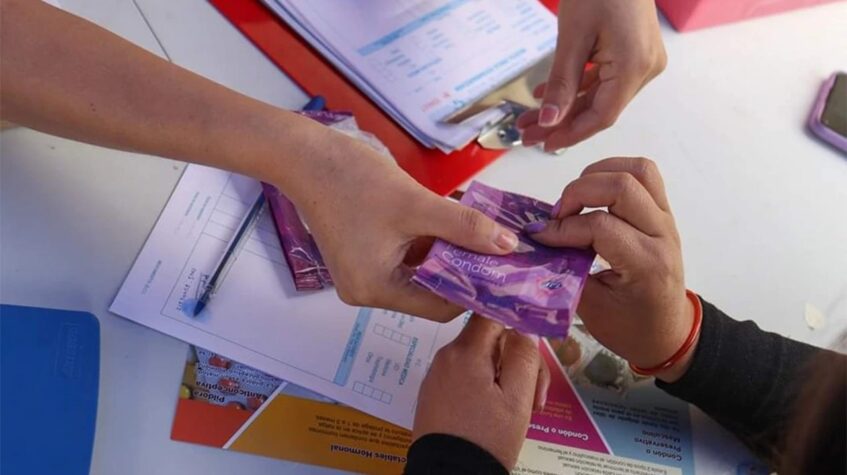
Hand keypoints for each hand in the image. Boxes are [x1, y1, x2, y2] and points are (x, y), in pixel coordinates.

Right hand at [286, 130, 519, 321]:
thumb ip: (465, 227)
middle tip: (498, 247)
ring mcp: (362, 275)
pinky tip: (448, 221)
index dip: (472, 289)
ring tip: (478, 230)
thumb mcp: (418, 204)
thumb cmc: (354, 180)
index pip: (439, 307)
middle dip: (462, 267)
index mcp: (375, 290)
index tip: (503, 269)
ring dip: (446, 252)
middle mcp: (366, 292)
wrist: (306, 155)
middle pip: (429, 291)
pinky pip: (404, 258)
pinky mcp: (361, 256)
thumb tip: (507, 246)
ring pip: (419, 272)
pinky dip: (427, 242)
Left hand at [413, 315, 549, 468]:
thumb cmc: (487, 439)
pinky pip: (464, 377)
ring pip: (479, 360)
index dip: (515, 317)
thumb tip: (524, 327)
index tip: (534, 333)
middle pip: (489, 340)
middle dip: (516, 360)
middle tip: (535, 396)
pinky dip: (484, 387)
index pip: (491, 312)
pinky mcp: (434, 394)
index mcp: (466, 351)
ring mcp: (437, 375)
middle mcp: (446, 356)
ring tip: (520, 410)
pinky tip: (497, 413)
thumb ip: (523, 356)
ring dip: (503, 377)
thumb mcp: (517, 399)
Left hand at [519, 0, 666, 151]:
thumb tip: (550, 121)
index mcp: (635, 67)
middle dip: (560, 122)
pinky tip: (547, 95)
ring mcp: (642, 60)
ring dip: (564, 107)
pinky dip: (576, 87)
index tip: (542, 144)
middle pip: (598, 108)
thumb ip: (562, 83)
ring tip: (529, 119)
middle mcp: (645, 68)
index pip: (602, 116)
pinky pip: (603, 78)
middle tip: (525, 135)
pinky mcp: (634, 52)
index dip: (570, 133)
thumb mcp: (572, 37)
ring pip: (598, 95)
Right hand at [526, 157, 695, 381]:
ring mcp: (666, 219)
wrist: (667, 333)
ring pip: (637, 170)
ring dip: (598, 174)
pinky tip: (592, 194)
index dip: (563, 228)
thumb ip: (565, 273)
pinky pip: (643, 175)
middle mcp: (662, 234)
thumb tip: (536, 243)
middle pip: (622, 185)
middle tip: (557, 216)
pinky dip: (612, 173)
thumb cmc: (630, 327)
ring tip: (575, 198)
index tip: (539, 237)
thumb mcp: (591, 309)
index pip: (600, 225)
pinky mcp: (662, 212)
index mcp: (647, 264)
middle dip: (578, 192)